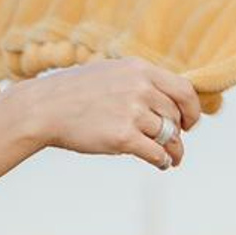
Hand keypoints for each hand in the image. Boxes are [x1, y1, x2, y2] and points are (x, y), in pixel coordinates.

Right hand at [14, 58, 204, 167]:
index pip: (184, 91)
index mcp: (139, 70)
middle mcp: (139, 88)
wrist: (44, 108)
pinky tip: (161, 164)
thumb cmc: (77, 94)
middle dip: (177, 134)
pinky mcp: (124, 136)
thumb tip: (172, 103)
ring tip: (171, 158)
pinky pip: (158, 153)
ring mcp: (132, 112)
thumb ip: (141, 83)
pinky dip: (163, 161)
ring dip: (174, 152)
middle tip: (173, 144)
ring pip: (169, 137)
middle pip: (175, 118)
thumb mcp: (112, 74)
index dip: (192, 110)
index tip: (189, 124)